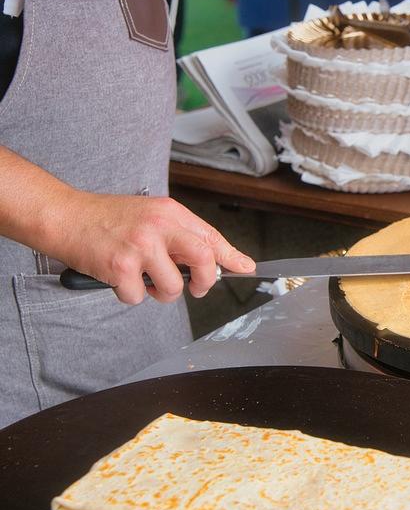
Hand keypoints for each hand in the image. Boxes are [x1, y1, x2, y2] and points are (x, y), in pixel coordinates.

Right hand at [46, 192, 254, 304]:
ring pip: (172, 287)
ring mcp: (140, 246)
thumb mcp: (150, 215)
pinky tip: (118, 278)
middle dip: (205, 281)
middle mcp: (159, 226)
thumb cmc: (106, 219)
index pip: (210, 236)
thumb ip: (178, 234)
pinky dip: (129, 295)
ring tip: (143, 279)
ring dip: (160, 293)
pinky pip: (138, 297)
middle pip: (203, 259)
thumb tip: (211, 258)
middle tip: (196, 288)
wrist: (64, 216)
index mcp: (170, 212)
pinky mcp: (120, 266)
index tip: (245, 267)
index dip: (231, 256)